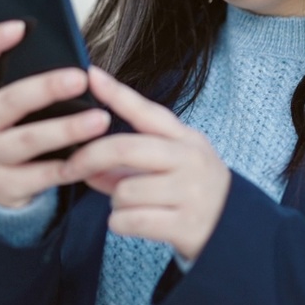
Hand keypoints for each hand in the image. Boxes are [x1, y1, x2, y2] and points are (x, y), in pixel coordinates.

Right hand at [0, 20, 111, 207]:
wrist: (0, 186)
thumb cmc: (18, 129)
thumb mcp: (13, 108)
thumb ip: (30, 83)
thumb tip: (77, 63)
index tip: (22, 25)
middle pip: (9, 102)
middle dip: (46, 88)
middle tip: (80, 77)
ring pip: (29, 141)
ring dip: (67, 129)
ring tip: (101, 119)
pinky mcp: (6, 188)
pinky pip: (46, 175)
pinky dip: (75, 164)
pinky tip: (98, 155)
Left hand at [61, 67, 230, 261]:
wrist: (233, 229)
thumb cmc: (191, 190)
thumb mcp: (168, 166)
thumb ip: (126, 163)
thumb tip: (85, 164)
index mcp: (184, 139)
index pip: (146, 111)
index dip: (116, 94)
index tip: (91, 75)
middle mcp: (189, 160)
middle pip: (125, 148)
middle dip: (89, 157)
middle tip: (71, 167)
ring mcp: (189, 192)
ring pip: (123, 191)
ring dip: (115, 201)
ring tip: (131, 204)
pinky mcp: (184, 224)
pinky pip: (130, 220)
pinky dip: (120, 223)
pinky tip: (132, 222)